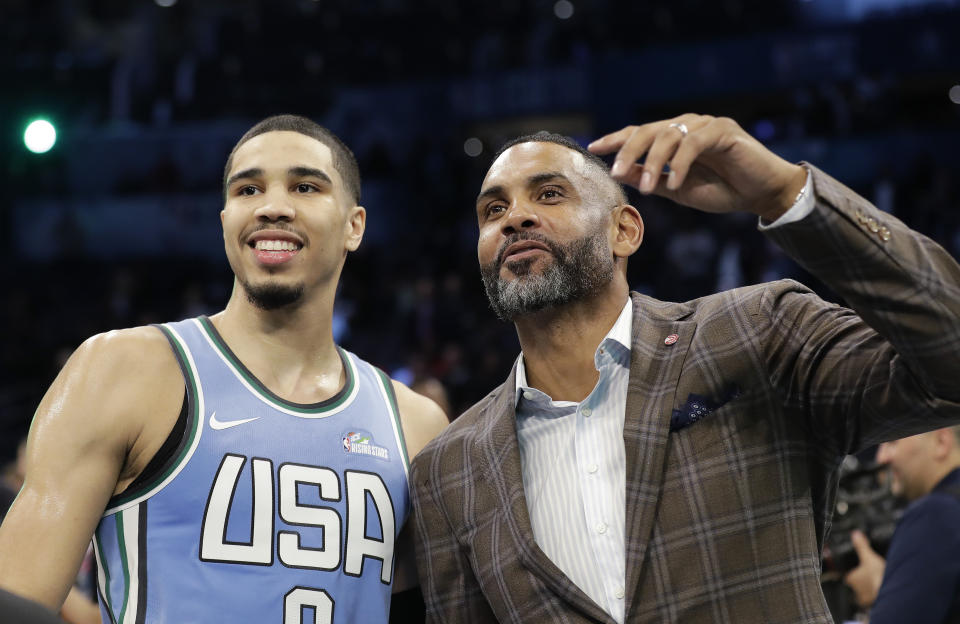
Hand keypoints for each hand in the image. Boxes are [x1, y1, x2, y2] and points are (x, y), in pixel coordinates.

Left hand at [588, 114, 806, 220]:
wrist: (761, 194)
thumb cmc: (722, 190)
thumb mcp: (678, 189)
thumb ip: (652, 179)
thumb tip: (621, 174)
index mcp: (675, 137)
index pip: (640, 132)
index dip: (617, 139)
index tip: (595, 148)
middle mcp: (688, 125)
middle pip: (649, 130)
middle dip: (629, 151)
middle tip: (616, 173)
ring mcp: (706, 124)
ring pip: (669, 135)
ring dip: (652, 162)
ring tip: (643, 187)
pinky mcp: (724, 130)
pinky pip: (694, 143)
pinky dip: (680, 164)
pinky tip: (673, 183)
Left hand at [843, 530, 886, 609]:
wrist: (893, 592)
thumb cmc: (878, 577)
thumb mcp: (869, 557)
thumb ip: (861, 546)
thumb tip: (855, 535)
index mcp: (852, 579)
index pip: (850, 575)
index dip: (856, 572)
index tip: (863, 569)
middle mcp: (857, 591)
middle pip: (859, 585)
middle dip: (866, 581)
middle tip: (874, 575)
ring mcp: (867, 599)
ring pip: (868, 593)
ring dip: (873, 589)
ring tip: (881, 582)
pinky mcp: (877, 604)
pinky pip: (877, 599)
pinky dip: (881, 595)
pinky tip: (886, 590)